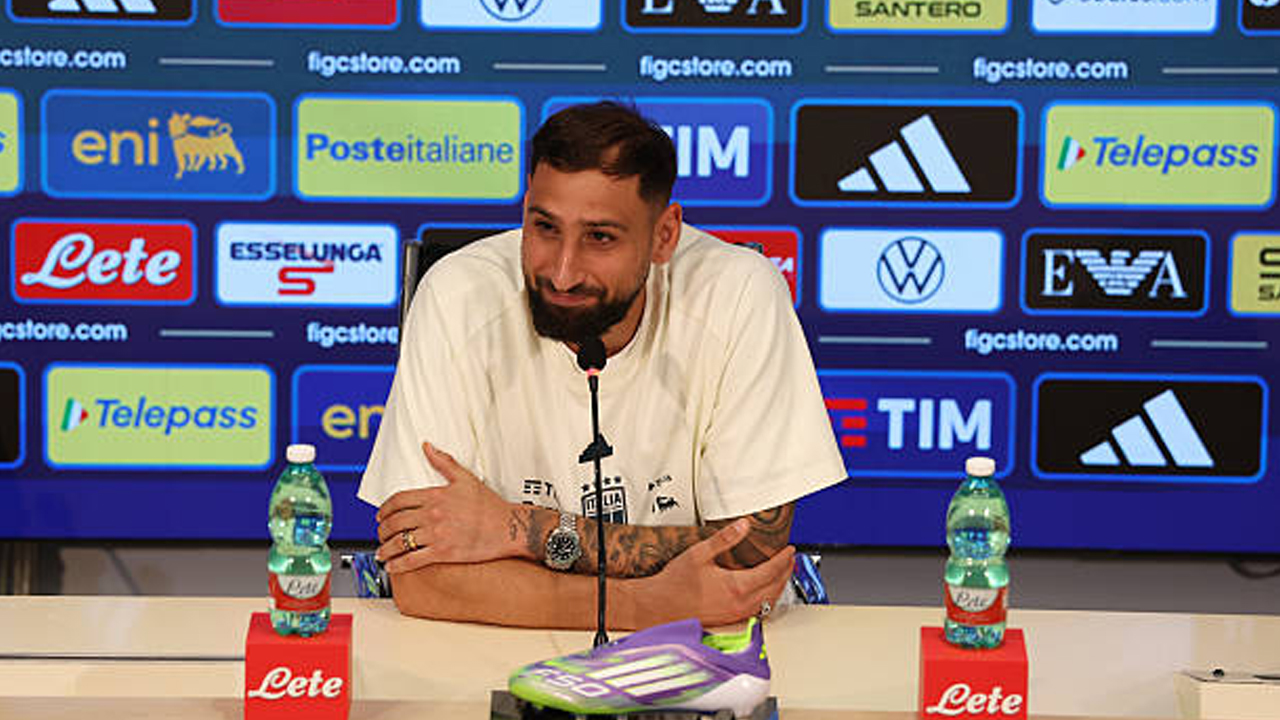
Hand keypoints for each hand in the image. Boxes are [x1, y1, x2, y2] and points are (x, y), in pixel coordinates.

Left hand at [375, 442, 518, 573]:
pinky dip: (398, 564)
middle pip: (395, 522)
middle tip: (380, 534)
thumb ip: (443, 462)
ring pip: (400, 542)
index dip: (384, 509)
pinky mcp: (443, 553)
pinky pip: (413, 560)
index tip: (380, 515)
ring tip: (381, 553)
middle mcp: (432, 514)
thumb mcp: (466, 478)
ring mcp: (436, 534)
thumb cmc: (490, 505)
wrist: (508, 527)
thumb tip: (427, 446)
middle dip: (382, 530)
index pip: (399, 500)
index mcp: (435, 495)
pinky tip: (392, 566)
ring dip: (386, 549)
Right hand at [637, 519, 795, 626]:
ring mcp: (735, 614)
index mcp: (736, 587)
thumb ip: (724, 539)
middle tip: (790, 560)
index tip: (789, 550)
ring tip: (783, 575)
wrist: (658, 606)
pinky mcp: (729, 619)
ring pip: (768, 602)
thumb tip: (743, 526)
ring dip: (779, 587)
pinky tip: (763, 594)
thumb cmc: (674, 584)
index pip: (770, 571)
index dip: (783, 559)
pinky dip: (767, 600)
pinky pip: (757, 611)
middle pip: (774, 588)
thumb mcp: (699, 554)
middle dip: (786, 573)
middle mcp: (739, 604)